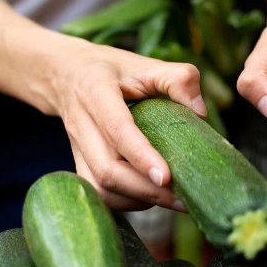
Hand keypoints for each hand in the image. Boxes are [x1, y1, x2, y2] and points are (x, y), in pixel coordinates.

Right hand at [47, 34, 205, 209]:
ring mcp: (77, 148)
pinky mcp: (79, 165)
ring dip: (138, 200)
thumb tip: (201, 113)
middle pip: (107, 169)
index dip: (141, 156)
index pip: (116, 129)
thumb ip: (178, 79)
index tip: (166, 177)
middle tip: (182, 198)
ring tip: (171, 199)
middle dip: (146, 190)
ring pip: (101, 188)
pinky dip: (127, 202)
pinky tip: (151, 196)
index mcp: (96, 91)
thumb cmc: (112, 71)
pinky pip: (100, 194)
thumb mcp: (145, 63)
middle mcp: (81, 123)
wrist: (65, 75)